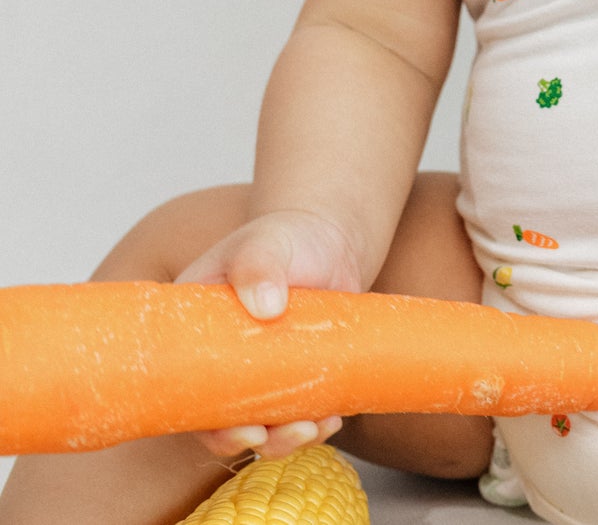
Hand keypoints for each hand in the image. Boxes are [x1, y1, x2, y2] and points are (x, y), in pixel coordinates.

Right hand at [173, 208, 364, 459]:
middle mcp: (221, 362)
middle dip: (253, 439)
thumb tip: (267, 305)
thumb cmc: (286, 236)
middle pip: (222, 421)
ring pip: (263, 424)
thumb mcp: (265, 244)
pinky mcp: (295, 374)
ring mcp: (259, 372)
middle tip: (287, 433)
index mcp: (194, 334)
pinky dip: (315, 422)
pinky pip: (299, 412)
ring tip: (317, 427)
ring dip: (287, 438)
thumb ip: (258, 266)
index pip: (186, 391)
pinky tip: (334, 416)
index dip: (207, 424)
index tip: (242, 430)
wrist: (331, 238)